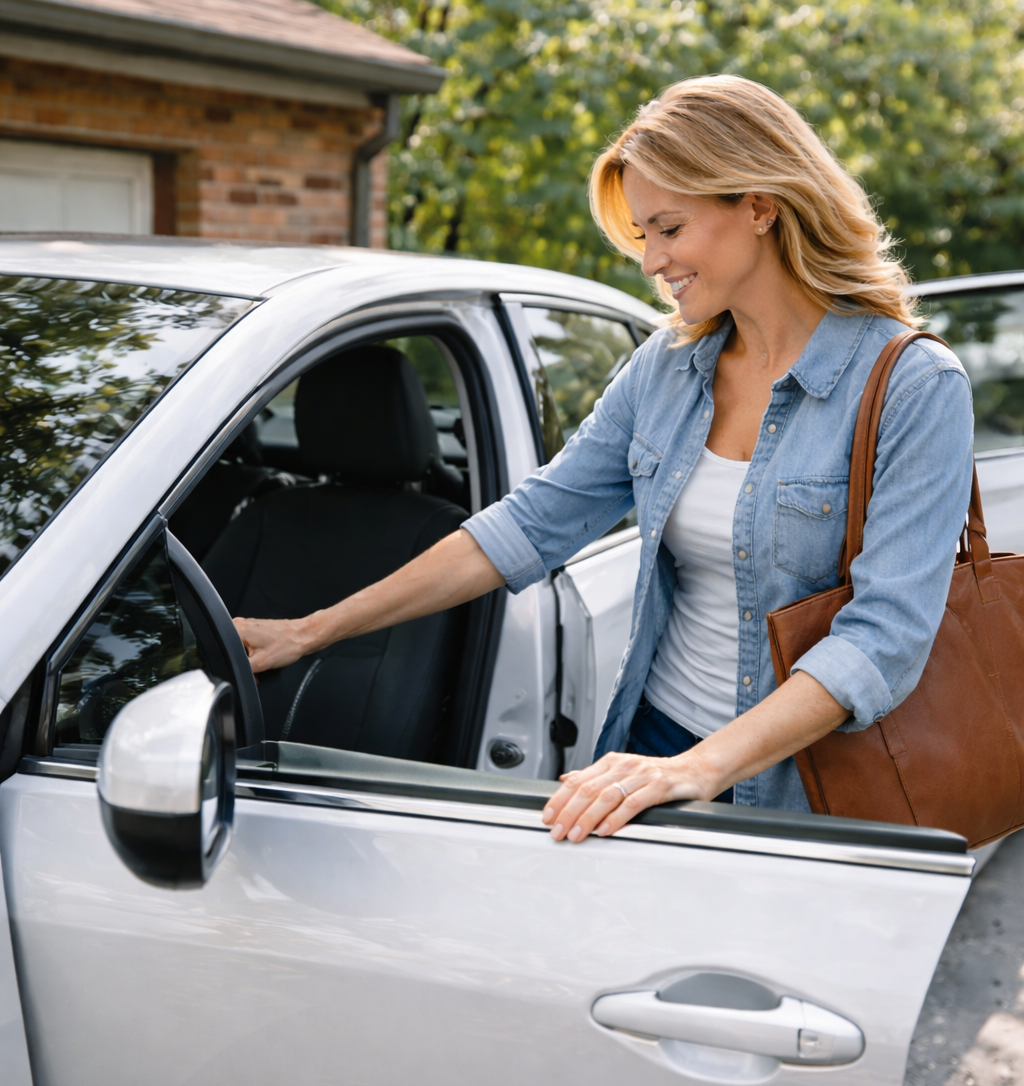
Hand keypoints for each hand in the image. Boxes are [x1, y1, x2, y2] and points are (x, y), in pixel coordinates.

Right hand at [233, 616, 312, 672]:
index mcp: (238, 629)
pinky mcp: (256, 629)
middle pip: (231, 650)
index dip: (233, 663)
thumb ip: (242, 669)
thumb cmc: (288, 645)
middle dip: (242, 661)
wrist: (304, 636)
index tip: (246, 668)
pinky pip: (248, 645)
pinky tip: (264, 655)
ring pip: (240, 649)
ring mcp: (249, 625)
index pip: (223, 650)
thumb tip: (234, 673)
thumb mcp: (260, 663)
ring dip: (249, 659)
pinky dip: (254, 654)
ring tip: (263, 659)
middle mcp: (241, 624)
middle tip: (256, 665)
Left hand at [540, 750, 714, 842]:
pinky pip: (633, 803)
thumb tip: (566, 780)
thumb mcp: (624, 773)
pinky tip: (605, 830)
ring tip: (576, 834)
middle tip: (557, 832)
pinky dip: (616, 818)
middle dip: (568, 812)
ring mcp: (641, 774)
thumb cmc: (659, 776)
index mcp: (611, 762)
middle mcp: (624, 765)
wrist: (696, 770)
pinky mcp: (659, 786)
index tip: (547, 817)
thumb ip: (595, 777)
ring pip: (607, 796)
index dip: (559, 799)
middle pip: (588, 789)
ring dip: (587, 818)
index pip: (577, 780)